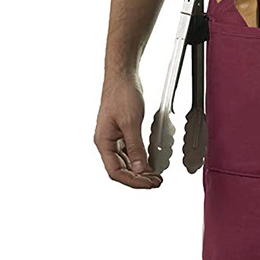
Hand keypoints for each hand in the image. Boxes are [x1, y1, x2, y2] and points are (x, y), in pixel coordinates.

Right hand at [94, 71, 161, 188]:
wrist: (123, 75)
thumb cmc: (122, 94)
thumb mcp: (131, 122)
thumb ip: (135, 147)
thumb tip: (140, 169)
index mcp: (103, 142)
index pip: (115, 171)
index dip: (132, 181)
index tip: (149, 184)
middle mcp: (107, 142)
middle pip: (121, 169)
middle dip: (138, 178)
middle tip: (156, 182)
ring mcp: (115, 137)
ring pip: (126, 161)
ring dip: (140, 170)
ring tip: (156, 175)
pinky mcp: (123, 130)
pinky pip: (131, 150)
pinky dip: (141, 157)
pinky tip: (151, 160)